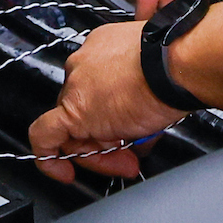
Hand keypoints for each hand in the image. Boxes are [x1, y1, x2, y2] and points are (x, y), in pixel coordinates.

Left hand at [28, 20, 172, 183]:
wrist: (178, 63)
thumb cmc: (177, 65)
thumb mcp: (157, 80)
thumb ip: (142, 97)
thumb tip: (144, 124)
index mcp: (103, 49)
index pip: (96, 91)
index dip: (112, 118)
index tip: (126, 132)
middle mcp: (85, 64)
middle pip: (84, 111)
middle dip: (107, 141)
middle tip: (128, 156)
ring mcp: (77, 86)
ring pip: (72, 128)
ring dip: (98, 155)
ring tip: (125, 163)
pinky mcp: (73, 111)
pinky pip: (44, 138)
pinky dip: (50, 159)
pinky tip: (64, 172)